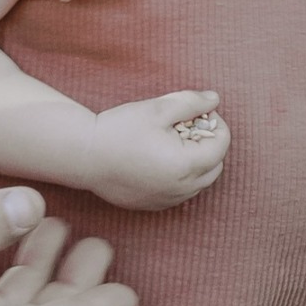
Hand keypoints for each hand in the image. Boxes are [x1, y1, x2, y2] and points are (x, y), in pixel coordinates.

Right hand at [85, 91, 228, 210]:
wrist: (84, 156)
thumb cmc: (119, 129)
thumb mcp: (158, 109)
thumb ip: (191, 102)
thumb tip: (214, 100)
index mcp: (186, 165)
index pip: (221, 144)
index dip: (215, 123)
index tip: (197, 112)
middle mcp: (181, 189)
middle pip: (216, 165)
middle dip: (209, 143)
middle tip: (187, 125)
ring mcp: (168, 200)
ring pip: (200, 181)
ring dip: (197, 161)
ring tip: (173, 142)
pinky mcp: (154, 206)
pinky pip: (181, 192)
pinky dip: (181, 176)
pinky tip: (160, 159)